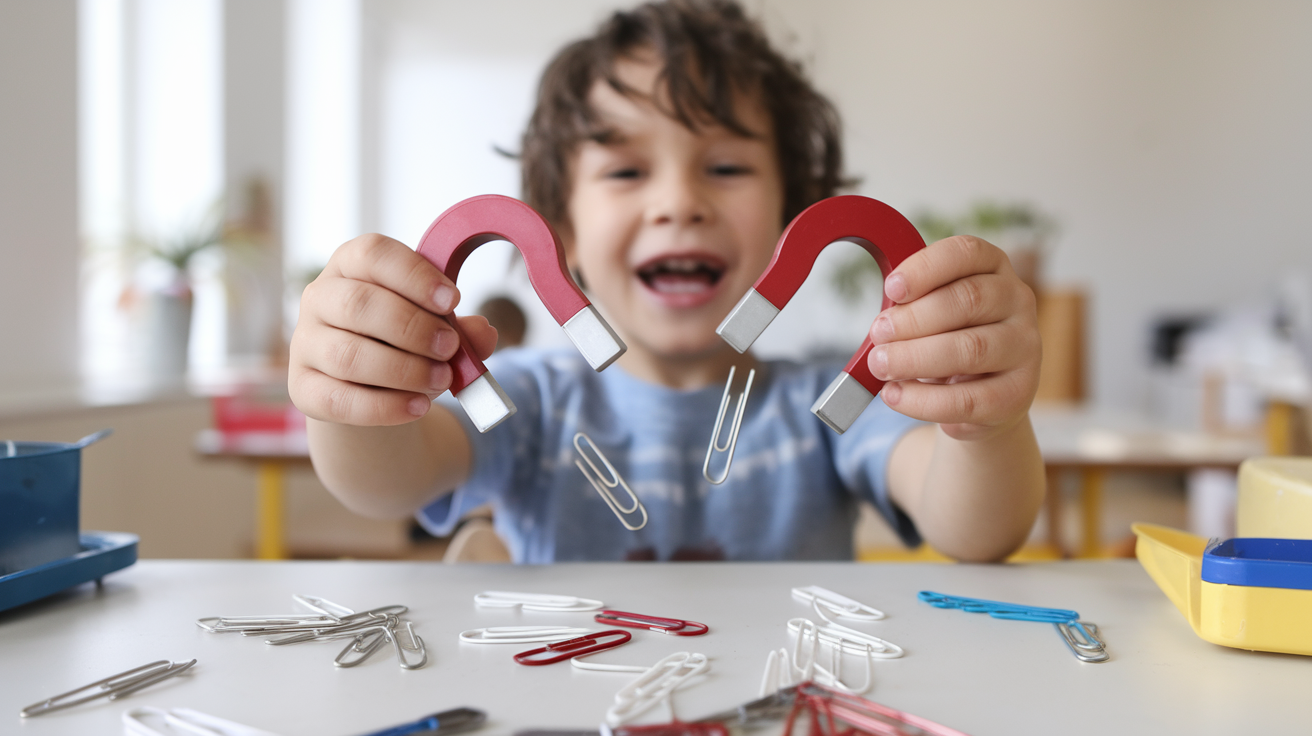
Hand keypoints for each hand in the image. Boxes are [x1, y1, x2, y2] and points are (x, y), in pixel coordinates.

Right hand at [289, 234, 498, 425]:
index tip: (453, 299)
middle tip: (450, 347)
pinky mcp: (302, 388)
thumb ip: (461, 328)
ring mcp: (305, 344)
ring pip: (349, 355)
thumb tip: (483, 333)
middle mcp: (319, 298)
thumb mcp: (435, 326)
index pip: (372, 254)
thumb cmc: (404, 343)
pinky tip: (419, 407)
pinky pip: (340, 400)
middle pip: (359, 304)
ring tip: (443, 380)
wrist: (370, 389)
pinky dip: (385, 407)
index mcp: (350, 265)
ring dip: (404, 369)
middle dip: (413, 327)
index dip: (414, 275)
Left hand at [866, 235, 1040, 440]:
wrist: (980, 397)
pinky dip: (923, 400)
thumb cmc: (948, 342)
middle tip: (878, 334)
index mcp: (993, 268)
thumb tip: (880, 326)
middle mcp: (1018, 300)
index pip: (967, 253)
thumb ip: (911, 308)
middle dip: (913, 319)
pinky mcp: (1018, 392)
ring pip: (970, 348)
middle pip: (968, 300)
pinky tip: (895, 395)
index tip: (892, 288)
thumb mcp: (931, 315)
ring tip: (881, 366)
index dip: (927, 267)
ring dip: (915, 358)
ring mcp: (1025, 347)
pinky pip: (967, 399)